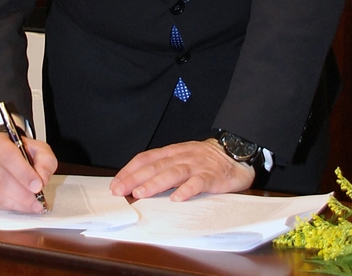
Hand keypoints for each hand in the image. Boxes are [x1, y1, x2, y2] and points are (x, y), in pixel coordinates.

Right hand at [0, 131, 57, 212]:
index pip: (8, 157)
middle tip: (37, 200)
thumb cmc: (17, 151)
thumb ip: (44, 159)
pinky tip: (22, 206)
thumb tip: (42, 177)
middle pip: (0, 179)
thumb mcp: (36, 147)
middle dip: (22, 193)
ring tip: (33, 205)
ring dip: (18, 203)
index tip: (38, 185)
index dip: (24, 173)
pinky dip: (10, 207)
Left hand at [110, 139, 254, 201]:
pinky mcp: (211, 176)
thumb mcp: (182, 158)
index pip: (146, 158)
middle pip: (155, 166)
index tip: (115, 183)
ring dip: (155, 183)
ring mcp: (196, 166)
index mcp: (172, 152)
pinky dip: (187, 190)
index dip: (130, 170)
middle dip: (135, 178)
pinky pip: (198, 183)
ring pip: (173, 173)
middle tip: (119, 191)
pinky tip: (177, 199)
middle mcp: (181, 157)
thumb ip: (164, 167)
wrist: (235, 153)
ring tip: (140, 194)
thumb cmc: (205, 159)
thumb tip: (138, 183)